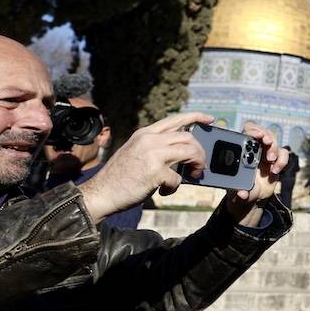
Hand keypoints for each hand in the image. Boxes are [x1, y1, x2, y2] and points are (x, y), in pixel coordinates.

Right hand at [78, 112, 213, 224]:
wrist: (100, 193)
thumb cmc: (119, 177)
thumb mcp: (135, 152)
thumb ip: (155, 147)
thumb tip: (183, 151)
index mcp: (145, 134)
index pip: (175, 119)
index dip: (196, 117)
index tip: (210, 120)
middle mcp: (149, 140)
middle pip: (189, 137)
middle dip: (200, 152)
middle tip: (200, 165)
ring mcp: (152, 155)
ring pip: (190, 152)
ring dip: (197, 165)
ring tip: (193, 175)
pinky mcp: (155, 172)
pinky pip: (178, 178)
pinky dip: (174, 187)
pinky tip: (164, 191)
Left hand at [225, 124, 287, 224]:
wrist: (254, 198)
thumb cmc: (241, 191)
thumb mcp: (237, 194)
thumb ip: (239, 194)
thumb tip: (242, 194)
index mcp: (242, 150)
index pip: (248, 132)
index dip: (253, 131)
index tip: (256, 136)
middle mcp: (255, 149)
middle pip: (263, 132)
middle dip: (266, 135)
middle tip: (267, 142)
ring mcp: (266, 153)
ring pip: (274, 141)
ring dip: (273, 149)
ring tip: (270, 160)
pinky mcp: (276, 160)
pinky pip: (283, 154)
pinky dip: (282, 160)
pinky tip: (275, 170)